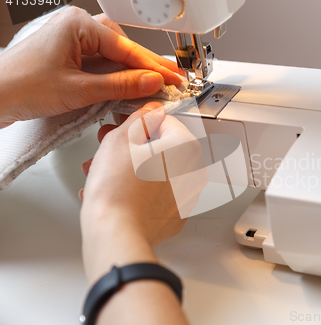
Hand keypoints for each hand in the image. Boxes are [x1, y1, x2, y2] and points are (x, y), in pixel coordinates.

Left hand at [0, 7, 183, 128]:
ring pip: (114, 54)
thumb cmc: (21, 86)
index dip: (154, 67)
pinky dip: (117, 75)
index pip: (127, 48)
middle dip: (147, 67)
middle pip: (123, 47)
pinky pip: (102, 61)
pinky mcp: (70, 54)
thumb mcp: (79, 89)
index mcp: (78, 25)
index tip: (173, 79)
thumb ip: (120, 85)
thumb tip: (151, 82)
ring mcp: (73, 40)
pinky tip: (130, 84)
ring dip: (133, 71)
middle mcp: (77, 27)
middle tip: (171, 81)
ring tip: (155, 84)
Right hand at [80, 102, 207, 283]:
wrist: (116, 233)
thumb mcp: (121, 139)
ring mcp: (186, 195)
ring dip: (131, 167)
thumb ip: (140, 118)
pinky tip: (116, 191)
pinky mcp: (175, 214)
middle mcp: (193, 171)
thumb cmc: (118, 189)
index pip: (164, 120)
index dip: (138, 121)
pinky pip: (157, 193)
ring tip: (103, 171)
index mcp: (186, 146)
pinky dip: (139, 189)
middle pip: (161, 147)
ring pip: (157, 170)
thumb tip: (151, 111)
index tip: (122, 125)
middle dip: (131, 145)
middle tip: (108, 147)